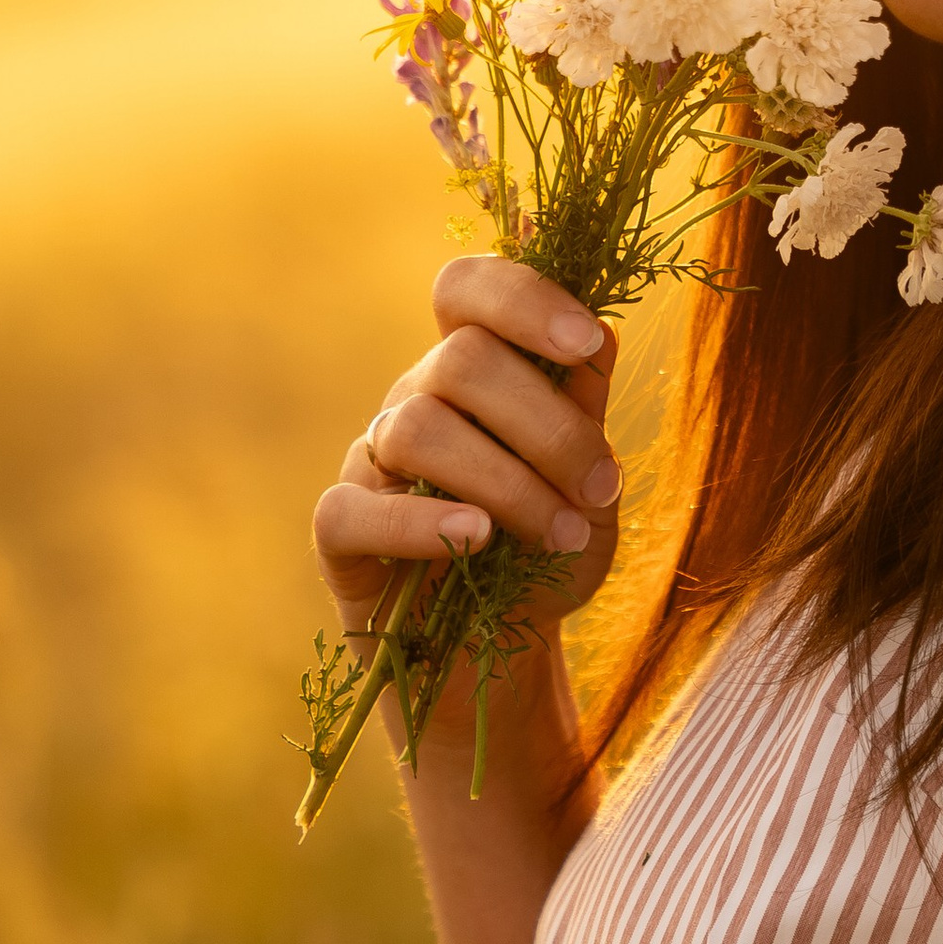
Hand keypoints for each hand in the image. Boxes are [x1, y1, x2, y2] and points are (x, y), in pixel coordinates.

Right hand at [313, 260, 624, 659]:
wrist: (505, 655)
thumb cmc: (548, 552)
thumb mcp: (592, 481)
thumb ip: (588, 409)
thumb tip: (598, 334)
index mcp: (473, 368)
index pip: (466, 288)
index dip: (520, 295)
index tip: (585, 342)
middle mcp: (414, 398)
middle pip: (458, 359)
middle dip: (546, 424)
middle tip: (602, 488)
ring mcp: (370, 462)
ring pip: (417, 428)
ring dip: (508, 482)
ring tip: (564, 536)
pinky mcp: (340, 533)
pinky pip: (356, 507)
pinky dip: (421, 522)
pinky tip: (477, 540)